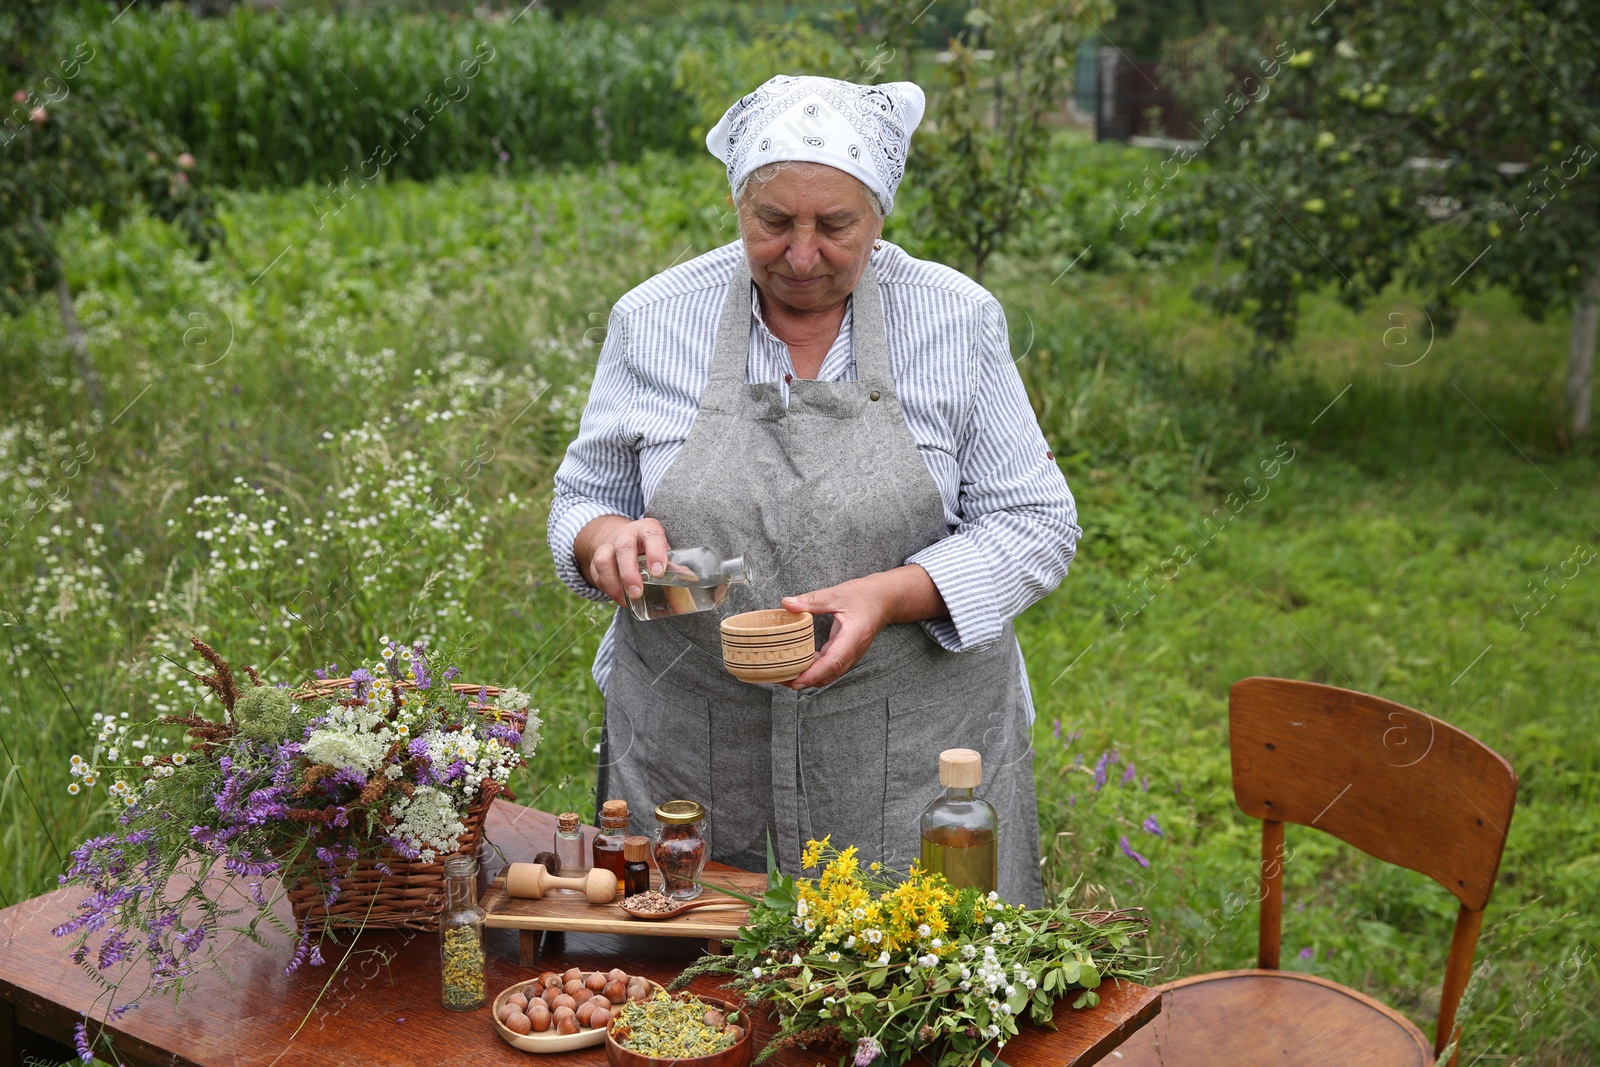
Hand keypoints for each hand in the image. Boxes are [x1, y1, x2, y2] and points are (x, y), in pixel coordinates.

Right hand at [574, 515, 671, 605]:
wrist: (621, 537)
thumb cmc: (648, 546)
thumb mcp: (662, 549)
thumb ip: (672, 563)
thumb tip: (689, 579)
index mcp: (647, 529)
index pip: (652, 535)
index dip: (655, 553)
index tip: (658, 573)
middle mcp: (626, 534)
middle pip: (624, 547)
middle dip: (629, 572)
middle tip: (637, 592)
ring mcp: (608, 545)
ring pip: (603, 560)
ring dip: (613, 583)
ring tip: (625, 600)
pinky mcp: (596, 558)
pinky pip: (597, 573)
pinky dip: (606, 588)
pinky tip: (618, 599)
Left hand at [779, 565, 945, 689]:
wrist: (886, 599)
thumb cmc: (865, 596)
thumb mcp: (837, 593)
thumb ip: (812, 600)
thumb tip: (787, 603)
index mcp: (853, 637)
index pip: (833, 663)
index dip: (813, 674)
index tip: (795, 681)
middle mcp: (853, 651)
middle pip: (828, 675)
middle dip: (805, 681)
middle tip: (779, 677)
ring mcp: (850, 655)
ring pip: (829, 674)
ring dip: (808, 677)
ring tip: (784, 673)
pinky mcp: (846, 654)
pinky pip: (829, 667)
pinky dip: (814, 669)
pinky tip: (798, 663)